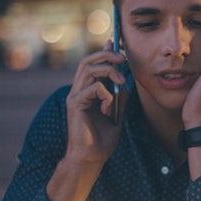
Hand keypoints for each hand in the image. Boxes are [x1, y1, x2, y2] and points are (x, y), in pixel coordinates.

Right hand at [65, 40, 127, 164]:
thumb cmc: (102, 140)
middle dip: (107, 55)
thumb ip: (119, 97)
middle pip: (88, 61)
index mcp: (87, 91)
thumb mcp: (116, 114)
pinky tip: (108, 108)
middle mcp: (78, 91)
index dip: (103, 51)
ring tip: (120, 80)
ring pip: (89, 69)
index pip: (93, 64)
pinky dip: (106, 94)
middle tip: (123, 58)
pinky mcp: (75, 104)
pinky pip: (93, 88)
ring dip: (108, 70)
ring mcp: (75, 96)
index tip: (114, 42)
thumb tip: (124, 83)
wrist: (92, 158)